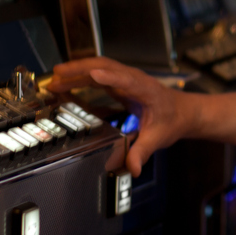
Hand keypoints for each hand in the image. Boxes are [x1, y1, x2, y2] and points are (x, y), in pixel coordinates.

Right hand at [50, 57, 195, 176]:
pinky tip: (64, 85)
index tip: (94, 75)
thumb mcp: (159, 137)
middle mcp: (134, 80)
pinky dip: (79, 78)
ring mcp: (125, 79)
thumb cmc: (172, 120)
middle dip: (80, 69)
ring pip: (98, 68)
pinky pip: (97, 76)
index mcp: (146, 90)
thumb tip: (132, 168)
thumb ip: (143, 151)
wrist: (182, 111)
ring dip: (76, 72)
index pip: (128, 80)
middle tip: (57, 75)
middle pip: (105, 67)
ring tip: (53, 81)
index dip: (111, 77)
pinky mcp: (119, 82)